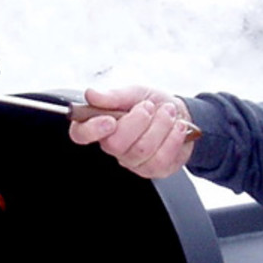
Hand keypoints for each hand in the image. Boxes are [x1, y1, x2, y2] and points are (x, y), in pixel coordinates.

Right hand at [67, 85, 195, 178]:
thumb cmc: (153, 104)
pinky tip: (177, 127)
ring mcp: (132, 161)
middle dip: (138, 121)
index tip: (109, 120)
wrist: (182, 114)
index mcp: (101, 125)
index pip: (80, 134)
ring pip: (141, 150)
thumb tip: (91, 94)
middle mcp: (113, 146)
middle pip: (114, 144)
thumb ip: (114, 95)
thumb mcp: (135, 92)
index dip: (91, 130)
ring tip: (168, 112)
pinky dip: (173, 138)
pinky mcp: (153, 170)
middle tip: (148, 107)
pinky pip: (160, 159)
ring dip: (160, 126)